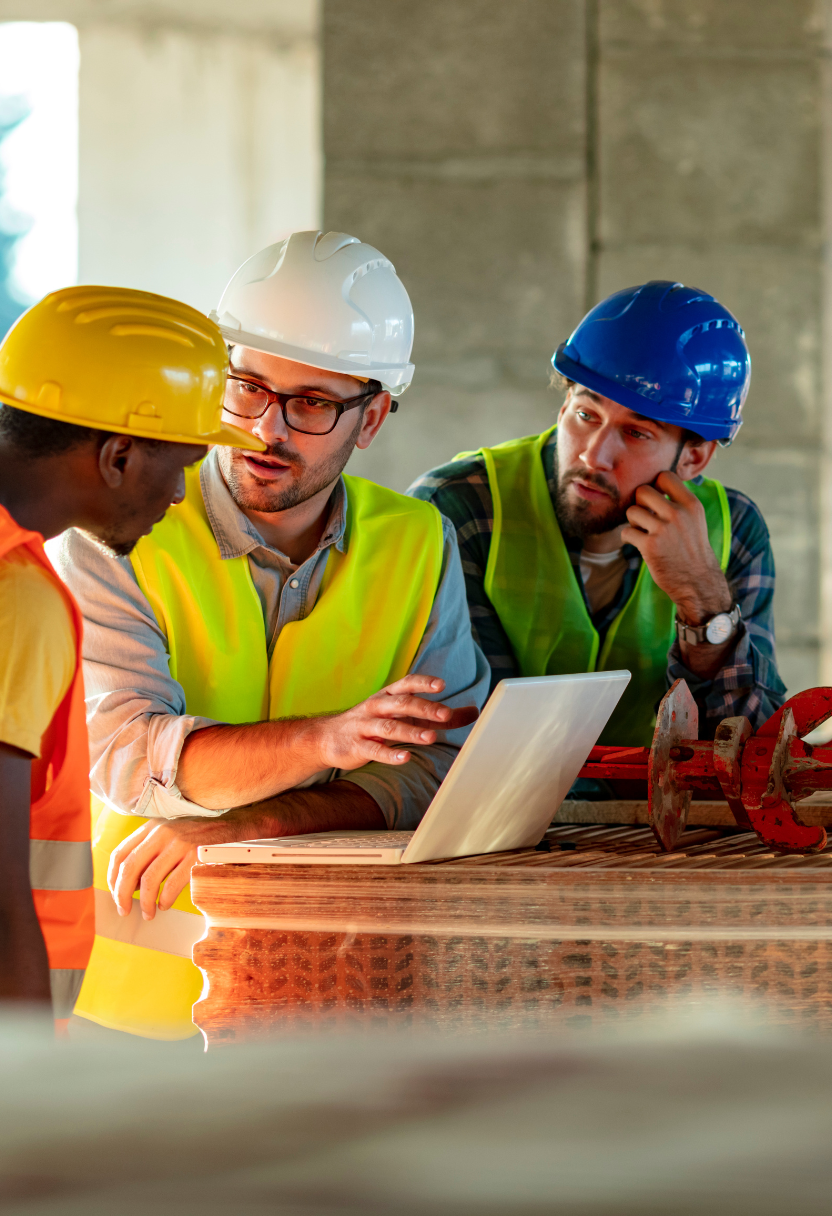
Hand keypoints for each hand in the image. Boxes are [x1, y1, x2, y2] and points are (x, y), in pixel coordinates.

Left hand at [108, 820, 197, 920]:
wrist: (230, 823)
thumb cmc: (196, 833)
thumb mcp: (168, 832)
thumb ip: (148, 850)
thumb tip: (130, 884)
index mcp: (151, 827)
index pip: (120, 854)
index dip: (112, 878)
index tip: (115, 894)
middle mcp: (161, 833)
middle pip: (129, 868)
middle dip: (122, 894)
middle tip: (124, 910)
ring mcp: (178, 844)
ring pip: (149, 880)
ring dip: (144, 902)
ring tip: (148, 913)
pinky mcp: (195, 856)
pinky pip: (172, 885)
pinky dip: (165, 900)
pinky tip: (165, 905)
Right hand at [305, 675, 478, 771]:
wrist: (327, 738)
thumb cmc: (374, 723)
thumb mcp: (405, 715)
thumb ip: (438, 716)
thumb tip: (474, 711)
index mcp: (388, 695)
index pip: (406, 684)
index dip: (423, 683)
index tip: (441, 685)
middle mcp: (376, 707)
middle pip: (401, 704)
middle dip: (423, 708)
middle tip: (445, 714)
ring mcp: (364, 726)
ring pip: (389, 727)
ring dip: (410, 732)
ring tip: (430, 738)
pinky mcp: (356, 746)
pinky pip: (374, 750)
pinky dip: (390, 754)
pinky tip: (405, 758)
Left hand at [621, 471, 731, 625]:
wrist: (698, 582)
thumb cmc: (692, 550)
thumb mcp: (695, 520)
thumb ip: (678, 502)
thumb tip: (652, 485)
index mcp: (691, 505)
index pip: (665, 476)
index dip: (655, 486)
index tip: (655, 500)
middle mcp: (678, 514)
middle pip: (642, 491)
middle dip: (639, 503)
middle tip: (646, 517)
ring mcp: (663, 529)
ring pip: (631, 511)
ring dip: (633, 522)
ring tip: (644, 532)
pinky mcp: (650, 546)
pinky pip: (626, 532)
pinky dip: (629, 538)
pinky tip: (640, 545)